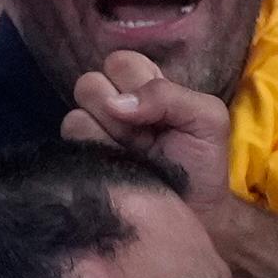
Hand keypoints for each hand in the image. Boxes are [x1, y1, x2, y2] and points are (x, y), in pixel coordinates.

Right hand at [64, 50, 236, 194]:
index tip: (158, 110)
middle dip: (117, 107)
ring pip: (77, 113)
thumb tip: (116, 104)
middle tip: (143, 134)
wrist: (195, 214)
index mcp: (143, 88)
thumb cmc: (202, 163)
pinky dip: (95, 150)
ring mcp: (95, 134)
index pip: (119, 62)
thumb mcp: (206, 118)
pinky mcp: (81, 160)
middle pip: (89, 84)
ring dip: (106, 132)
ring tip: (133, 153)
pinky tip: (119, 165)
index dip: (134, 82)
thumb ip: (169, 96)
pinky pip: (71, 140)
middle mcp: (114, 106)